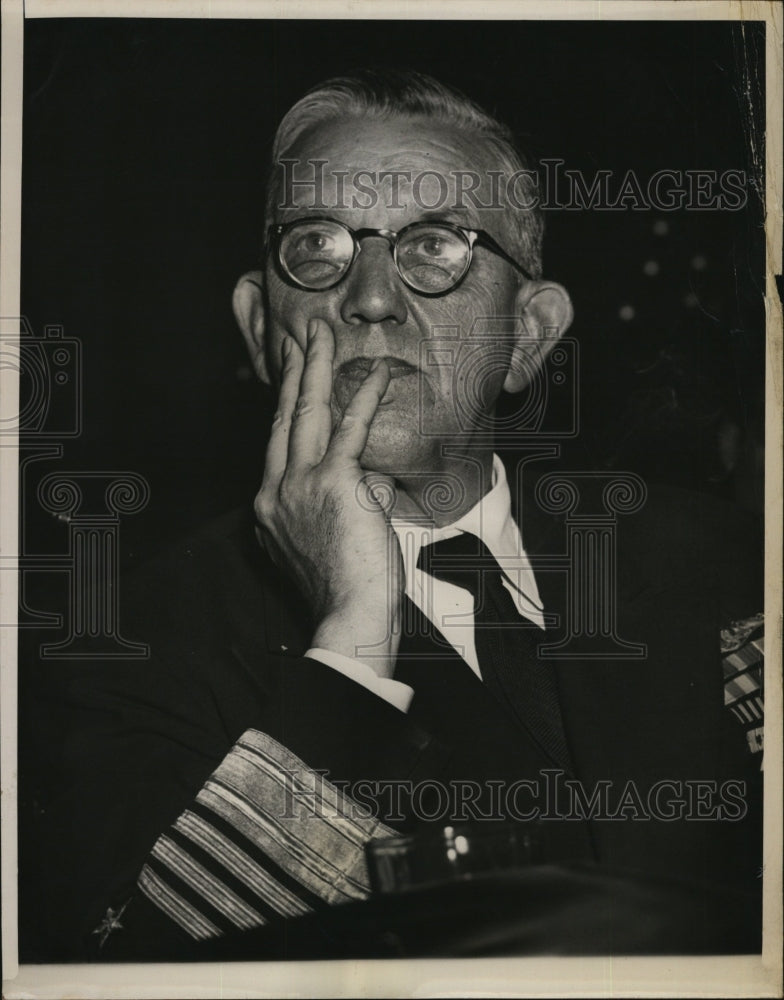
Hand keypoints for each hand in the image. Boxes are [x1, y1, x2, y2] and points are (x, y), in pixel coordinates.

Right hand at [255, 318, 404, 677]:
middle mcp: (275, 490)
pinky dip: (366, 397)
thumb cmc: (345, 587)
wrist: (348, 615)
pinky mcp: (333, 483)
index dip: (284, 405)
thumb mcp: (326, 541)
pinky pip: (351, 430)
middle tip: (298, 337)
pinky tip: (378, 371)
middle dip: (290, 372)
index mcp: (270, 505)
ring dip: (314, 367)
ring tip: (321, 333)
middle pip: (282, 418)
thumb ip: (343, 504)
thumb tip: (374, 480)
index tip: (290, 379)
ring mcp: (298, 485)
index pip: (277, 443)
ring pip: (305, 413)